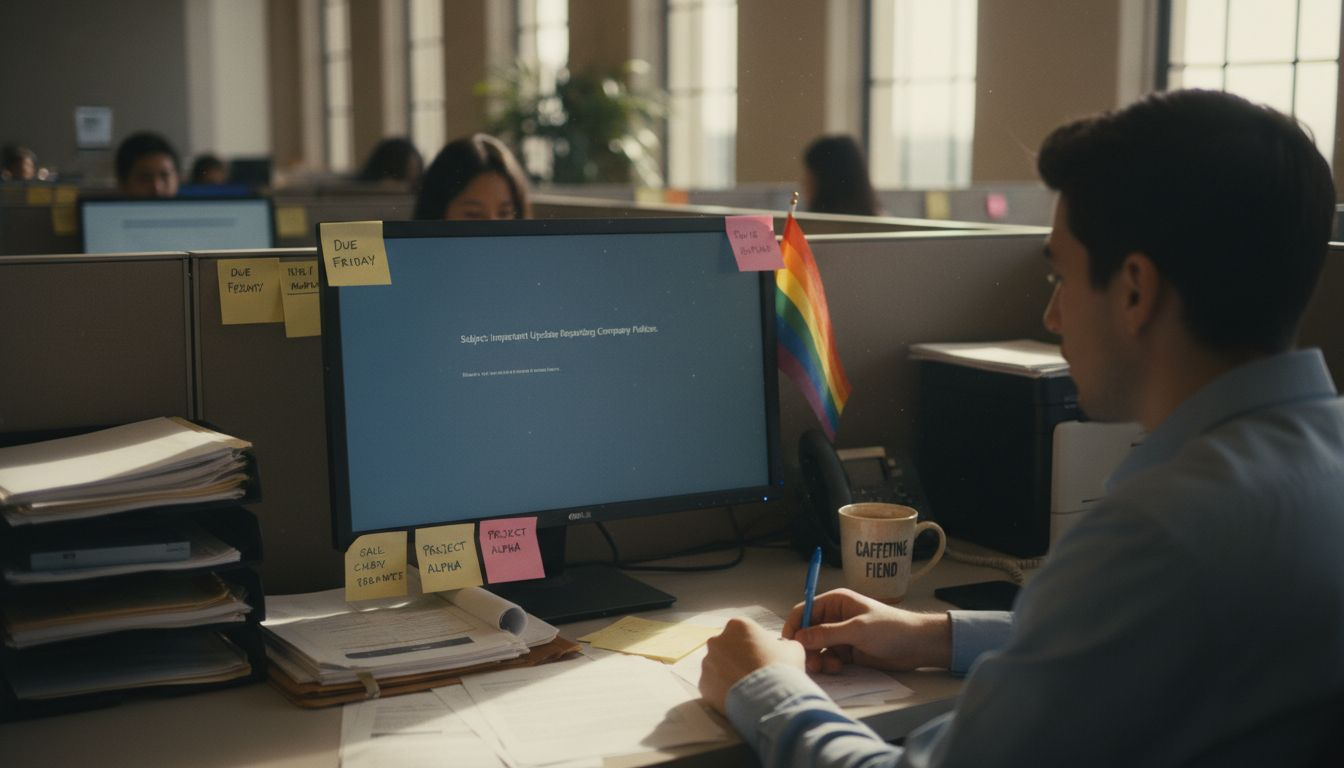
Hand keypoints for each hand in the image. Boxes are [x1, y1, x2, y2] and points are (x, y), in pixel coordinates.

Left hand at [699, 617, 804, 714]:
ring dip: (727, 674)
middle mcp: (717, 640)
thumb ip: (783, 644)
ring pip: (717, 667)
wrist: (770, 701)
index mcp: (738, 625)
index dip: (753, 645)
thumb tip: (779, 647)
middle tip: (751, 673)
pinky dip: (722, 691)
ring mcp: (708, 663)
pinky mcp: (703, 684)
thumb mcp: (793, 649)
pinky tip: (737, 698)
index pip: (743, 632)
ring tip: (745, 689)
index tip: (761, 657)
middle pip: (726, 647)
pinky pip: (712, 686)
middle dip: (736, 658)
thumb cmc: (782, 669)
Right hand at [783, 588, 950, 673]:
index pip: (804, 610)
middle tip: (811, 664)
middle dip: (806, 647)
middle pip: (807, 632)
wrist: (916, 645)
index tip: (789, 645)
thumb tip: (799, 638)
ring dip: (817, 658)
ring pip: (816, 648)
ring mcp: (840, 635)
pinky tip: (838, 668)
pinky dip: (828, 664)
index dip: (794, 626)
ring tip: (828, 668)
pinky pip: (828, 658)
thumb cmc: (890, 629)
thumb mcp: (857, 629)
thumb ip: (827, 634)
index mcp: (835, 602)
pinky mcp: (846, 652)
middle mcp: (834, 617)